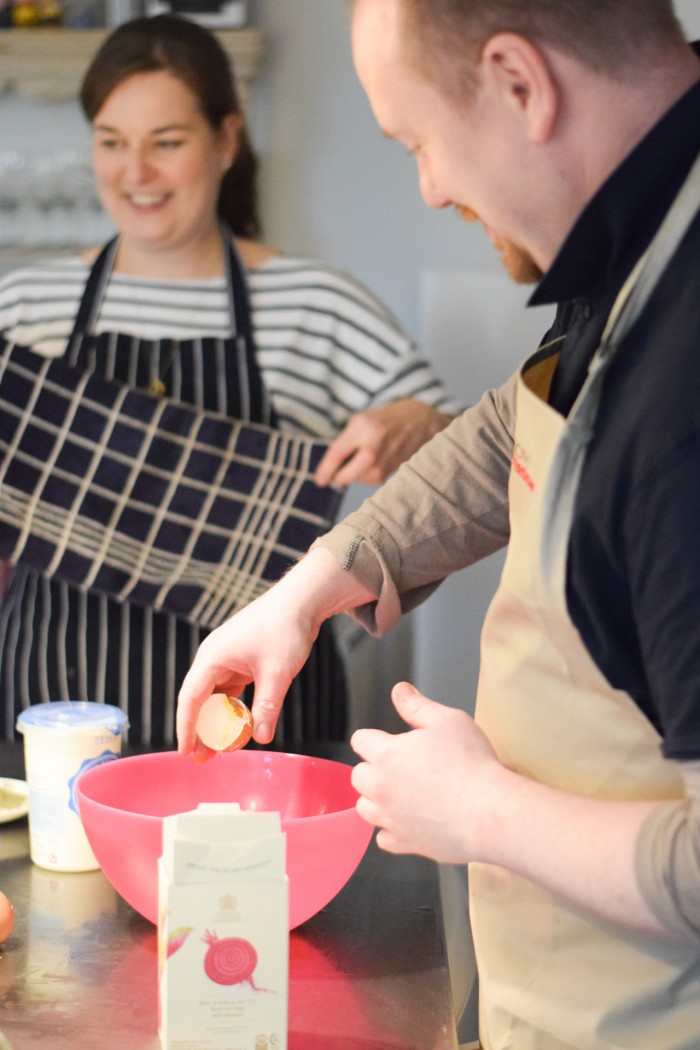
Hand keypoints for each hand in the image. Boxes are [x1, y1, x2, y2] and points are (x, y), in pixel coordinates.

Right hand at [177, 548, 375, 761]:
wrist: (300, 602)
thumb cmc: (284, 628)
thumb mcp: (277, 672)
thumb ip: (267, 706)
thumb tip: (262, 737)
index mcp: (212, 658)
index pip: (190, 698)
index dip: (186, 727)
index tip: (186, 751)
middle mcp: (214, 659)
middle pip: (200, 701)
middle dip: (201, 730)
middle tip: (205, 759)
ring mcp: (226, 660)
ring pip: (216, 698)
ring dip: (219, 722)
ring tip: (222, 748)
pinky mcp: (240, 662)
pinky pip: (231, 692)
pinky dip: (234, 709)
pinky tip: (242, 726)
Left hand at [314, 400, 452, 487]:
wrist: (420, 422)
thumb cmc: (385, 420)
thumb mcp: (361, 421)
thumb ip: (345, 442)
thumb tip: (330, 469)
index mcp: (362, 428)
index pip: (336, 455)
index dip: (324, 470)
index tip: (318, 480)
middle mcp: (372, 449)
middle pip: (344, 477)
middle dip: (338, 476)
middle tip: (335, 472)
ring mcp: (383, 463)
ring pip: (356, 480)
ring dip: (354, 474)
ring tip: (365, 456)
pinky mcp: (391, 473)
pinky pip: (369, 480)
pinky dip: (366, 474)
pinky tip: (374, 461)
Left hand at [350, 681, 499, 862]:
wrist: (490, 812)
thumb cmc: (472, 764)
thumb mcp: (447, 720)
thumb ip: (417, 705)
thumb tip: (399, 691)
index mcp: (387, 754)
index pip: (360, 740)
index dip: (375, 738)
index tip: (389, 742)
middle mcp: (380, 787)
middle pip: (358, 776)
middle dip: (374, 769)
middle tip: (402, 768)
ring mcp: (390, 819)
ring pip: (365, 808)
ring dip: (378, 800)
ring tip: (403, 795)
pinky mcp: (404, 844)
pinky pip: (384, 839)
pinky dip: (392, 831)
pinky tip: (410, 822)